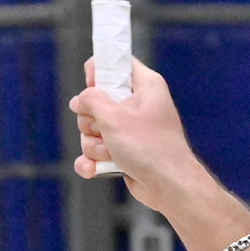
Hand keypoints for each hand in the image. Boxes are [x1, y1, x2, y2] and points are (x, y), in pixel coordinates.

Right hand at [69, 56, 198, 205]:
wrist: (170, 187)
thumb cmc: (150, 149)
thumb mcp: (114, 117)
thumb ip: (91, 100)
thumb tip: (79, 100)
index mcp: (145, 86)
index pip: (117, 63)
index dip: (98, 72)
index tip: (92, 85)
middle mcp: (138, 106)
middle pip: (96, 101)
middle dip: (92, 121)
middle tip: (104, 130)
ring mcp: (130, 131)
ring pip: (93, 129)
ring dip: (94, 145)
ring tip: (111, 153)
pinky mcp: (124, 152)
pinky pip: (97, 152)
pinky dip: (93, 161)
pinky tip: (94, 169)